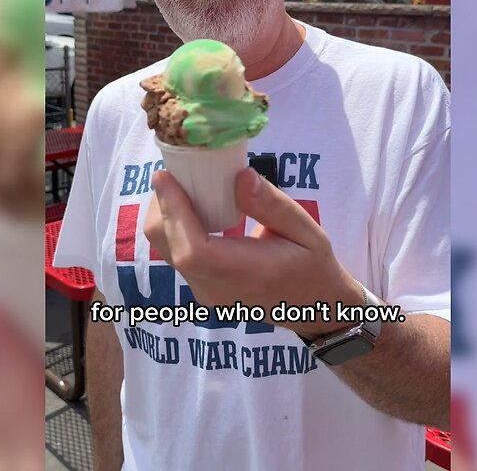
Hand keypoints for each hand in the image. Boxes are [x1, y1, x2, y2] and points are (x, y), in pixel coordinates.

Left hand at [143, 167, 364, 337]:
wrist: (314, 306)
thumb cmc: (313, 264)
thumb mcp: (306, 230)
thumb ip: (271, 204)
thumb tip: (240, 176)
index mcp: (247, 274)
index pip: (193, 250)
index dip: (173, 212)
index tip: (166, 176)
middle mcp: (218, 289)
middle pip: (169, 247)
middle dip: (163, 206)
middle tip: (176, 171)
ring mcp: (206, 293)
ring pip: (166, 250)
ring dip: (166, 215)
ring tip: (184, 184)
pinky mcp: (201, 289)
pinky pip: (175, 255)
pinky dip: (175, 227)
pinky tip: (193, 207)